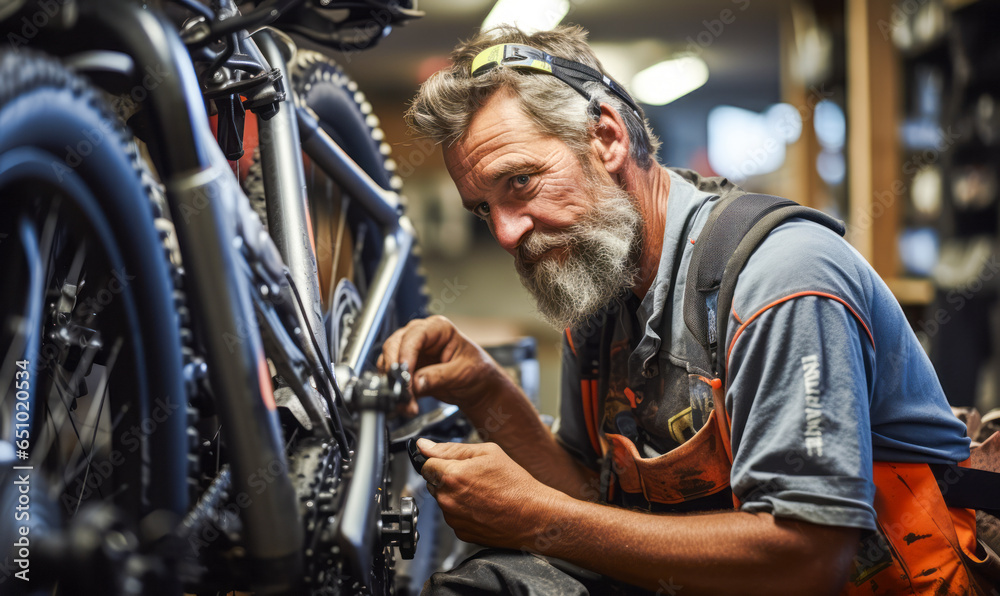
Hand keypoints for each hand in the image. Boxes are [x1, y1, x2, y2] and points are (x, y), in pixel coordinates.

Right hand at [378, 315, 506, 413]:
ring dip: (394, 384)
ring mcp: (412, 352)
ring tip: (407, 403)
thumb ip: (439, 377)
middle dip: (395, 370)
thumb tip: (416, 383)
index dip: (405, 353)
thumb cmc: (477, 371)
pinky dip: (396, 393)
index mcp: (438, 328)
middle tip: (403, 391)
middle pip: (394, 346)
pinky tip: (406, 405)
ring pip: (389, 363)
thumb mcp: (463, 373)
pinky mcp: (407, 370)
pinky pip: (392, 379)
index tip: (404, 372)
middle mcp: (421, 336)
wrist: (478, 387)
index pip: (414, 335)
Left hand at [417, 439, 561, 550]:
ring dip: (455, 494)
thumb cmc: (515, 484)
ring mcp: (453, 518)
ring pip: (443, 500)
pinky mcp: (461, 533)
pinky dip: (463, 510)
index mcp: (452, 476)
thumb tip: (424, 445)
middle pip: (433, 482)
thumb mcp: (488, 453)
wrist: (534, 516)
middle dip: (447, 477)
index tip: (454, 463)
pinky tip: (483, 506)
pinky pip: (454, 516)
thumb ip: (452, 448)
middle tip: (474, 477)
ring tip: (482, 492)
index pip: (426, 464)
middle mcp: (448, 499)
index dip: (440, 460)